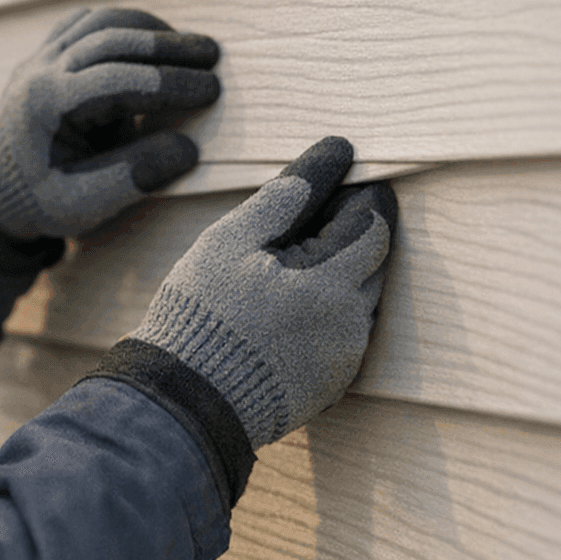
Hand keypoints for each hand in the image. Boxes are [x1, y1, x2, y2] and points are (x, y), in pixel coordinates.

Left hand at [0, 7, 220, 240]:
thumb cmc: (39, 198)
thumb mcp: (83, 205)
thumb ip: (132, 178)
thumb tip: (188, 150)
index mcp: (45, 106)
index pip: (116, 80)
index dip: (168, 83)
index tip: (211, 90)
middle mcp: (40, 70)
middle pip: (111, 40)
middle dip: (168, 47)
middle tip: (213, 57)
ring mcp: (42, 54)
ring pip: (101, 21)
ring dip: (150, 30)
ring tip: (192, 48)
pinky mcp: (48, 50)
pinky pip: (89, 21)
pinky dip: (126, 25)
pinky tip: (156, 41)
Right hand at [128, 136, 396, 447]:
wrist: (186, 404)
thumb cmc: (201, 316)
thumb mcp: (229, 242)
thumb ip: (284, 198)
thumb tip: (333, 155)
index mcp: (334, 285)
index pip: (374, 227)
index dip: (357, 202)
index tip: (332, 188)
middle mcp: (352, 326)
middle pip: (370, 265)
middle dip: (345, 240)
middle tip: (296, 230)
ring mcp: (344, 362)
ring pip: (357, 303)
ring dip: (335, 280)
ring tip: (281, 274)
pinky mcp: (330, 389)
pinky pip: (342, 339)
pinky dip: (323, 318)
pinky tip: (281, 313)